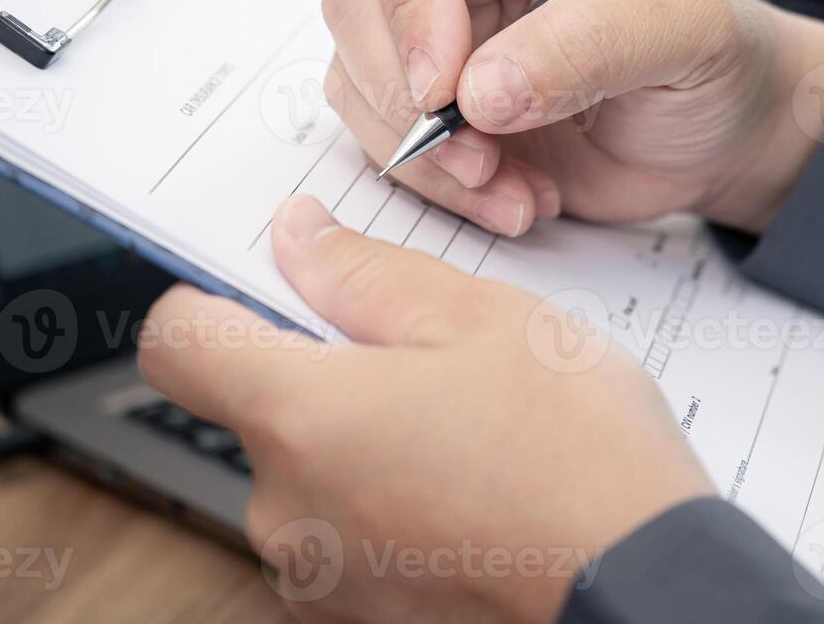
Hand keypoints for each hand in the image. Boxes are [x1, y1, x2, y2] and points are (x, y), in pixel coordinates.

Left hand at [139, 194, 713, 622]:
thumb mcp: (482, 318)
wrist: (645, 583)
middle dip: (322, 367)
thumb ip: (367, 273)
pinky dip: (384, 497)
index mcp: (302, 418)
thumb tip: (298, 238)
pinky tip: (468, 483)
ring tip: (464, 424)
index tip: (278, 286)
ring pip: (306, 468)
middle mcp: (287, 510)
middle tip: (424, 351)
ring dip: (360, 435)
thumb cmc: (578, 451)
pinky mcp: (360, 616)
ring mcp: (320, 576)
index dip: (216, 297)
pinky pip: (343, 530)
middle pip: (257, 406)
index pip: (178, 341)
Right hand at [322, 0, 823, 236]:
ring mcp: (443, 28)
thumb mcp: (687, 27)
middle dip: (408, 95)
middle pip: (362, 0)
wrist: (728, 135)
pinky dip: (441, 186)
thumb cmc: (721, 54)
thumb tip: (484, 86)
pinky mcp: (439, 101)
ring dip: (427, 155)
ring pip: (358, 77)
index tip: (445, 86)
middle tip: (479, 157)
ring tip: (515, 187)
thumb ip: (592, 42)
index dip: (412, 1)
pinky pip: (387, 139)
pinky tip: (518, 197)